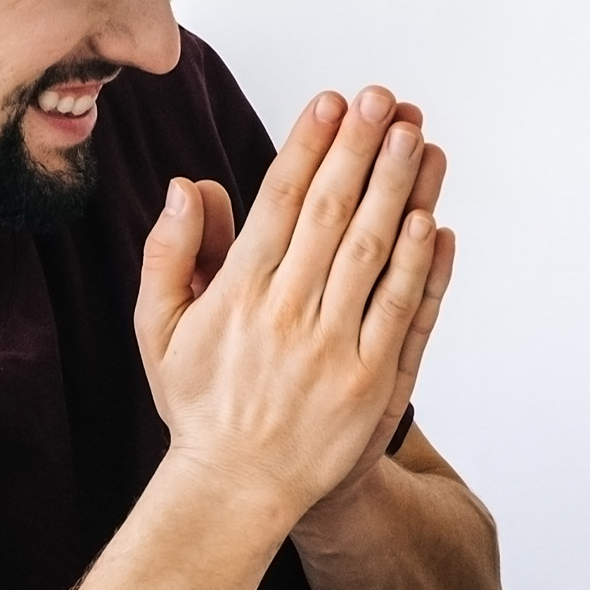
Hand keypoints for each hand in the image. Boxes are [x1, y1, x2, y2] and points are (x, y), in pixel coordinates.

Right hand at [136, 87, 447, 523]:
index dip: (308, 147)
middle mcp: (286, 316)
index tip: (332, 102)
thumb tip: (188, 185)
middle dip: (361, 150)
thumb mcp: (158, 328)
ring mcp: (333, 350)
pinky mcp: (371, 383)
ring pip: (372, 254)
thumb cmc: (200, 402)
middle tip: (385, 100)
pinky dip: (418, 265)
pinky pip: (400, 312)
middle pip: (332, 215)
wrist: (235, 490)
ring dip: (398, 191)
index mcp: (236, 295)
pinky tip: (431, 219)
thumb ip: (170, 253)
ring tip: (417, 139)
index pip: (279, 203)